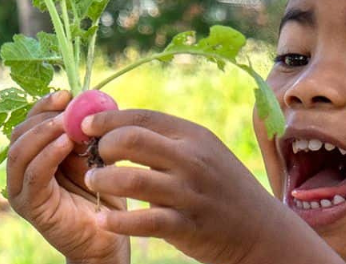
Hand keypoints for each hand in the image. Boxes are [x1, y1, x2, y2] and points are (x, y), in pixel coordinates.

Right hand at [7, 91, 129, 263]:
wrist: (109, 236)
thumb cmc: (105, 194)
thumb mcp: (96, 157)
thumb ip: (87, 135)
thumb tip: (89, 103)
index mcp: (36, 156)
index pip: (30, 123)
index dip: (45, 106)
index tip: (67, 94)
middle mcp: (23, 171)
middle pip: (20, 133)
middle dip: (43, 116)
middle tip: (67, 106)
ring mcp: (22, 190)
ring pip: (20, 152)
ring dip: (43, 132)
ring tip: (66, 122)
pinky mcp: (31, 205)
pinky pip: (33, 174)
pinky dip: (47, 155)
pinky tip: (65, 143)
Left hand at [82, 110, 344, 263]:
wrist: (259, 228)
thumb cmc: (222, 187)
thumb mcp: (205, 153)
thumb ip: (169, 142)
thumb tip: (120, 127)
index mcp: (194, 137)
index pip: (143, 117)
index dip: (109, 118)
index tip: (86, 125)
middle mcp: (192, 160)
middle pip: (132, 141)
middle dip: (103, 147)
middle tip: (94, 158)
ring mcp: (189, 193)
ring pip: (130, 180)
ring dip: (103, 181)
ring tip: (95, 184)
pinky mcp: (186, 225)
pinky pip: (141, 221)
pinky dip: (117, 220)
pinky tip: (105, 219)